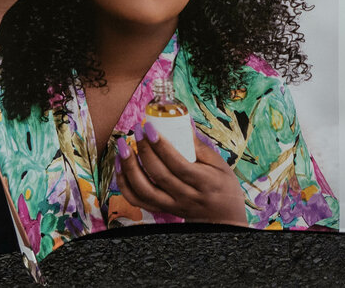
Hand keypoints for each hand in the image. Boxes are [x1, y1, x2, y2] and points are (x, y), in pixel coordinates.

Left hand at [116, 126, 246, 225]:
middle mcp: (185, 197)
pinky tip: (121, 166)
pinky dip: (125, 184)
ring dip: (129, 168)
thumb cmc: (223, 187)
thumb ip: (200, 147)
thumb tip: (182, 123)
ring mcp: (171, 206)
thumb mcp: (220, 165)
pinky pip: (137, 201)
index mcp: (203, 182)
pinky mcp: (162, 211)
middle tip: (137, 131)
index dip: (161, 146)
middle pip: (158, 176)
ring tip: (123, 148)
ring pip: (143, 191)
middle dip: (144, 151)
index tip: (150, 128)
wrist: (222, 220)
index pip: (178, 164)